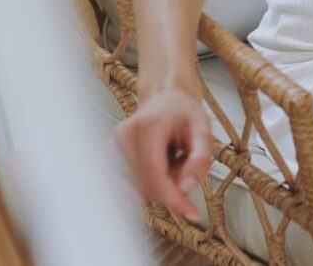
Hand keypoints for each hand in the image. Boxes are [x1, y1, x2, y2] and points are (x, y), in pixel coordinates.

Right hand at [114, 82, 212, 221]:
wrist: (166, 98)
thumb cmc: (185, 113)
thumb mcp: (204, 130)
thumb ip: (200, 159)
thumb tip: (186, 189)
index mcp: (147, 126)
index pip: (154, 176)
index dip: (173, 199)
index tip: (191, 213)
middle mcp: (124, 135)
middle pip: (146, 186)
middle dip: (171, 186)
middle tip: (184, 164)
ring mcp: (112, 146)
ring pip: (138, 189)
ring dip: (160, 184)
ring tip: (171, 159)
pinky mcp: (109, 155)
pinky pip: (129, 185)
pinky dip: (148, 182)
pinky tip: (157, 164)